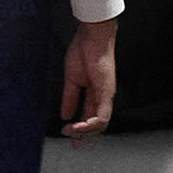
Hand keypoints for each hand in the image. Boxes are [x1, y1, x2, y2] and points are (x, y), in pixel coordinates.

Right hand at [60, 17, 117, 144]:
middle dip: (82, 134)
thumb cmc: (84, 50)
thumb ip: (69, 98)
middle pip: (96, 124)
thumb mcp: (72, 80)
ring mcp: (107, 94)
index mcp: (95, 93)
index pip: (89, 117)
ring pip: (101, 124)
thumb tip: (65, 114)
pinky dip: (90, 125)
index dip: (80, 130)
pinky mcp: (107, 91)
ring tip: (71, 131)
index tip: (68, 137)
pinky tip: (79, 127)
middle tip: (69, 137)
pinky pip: (102, 115)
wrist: (91, 35)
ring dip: (84, 132)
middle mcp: (103, 96)